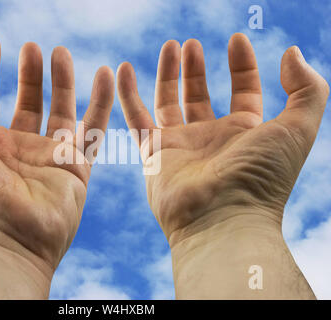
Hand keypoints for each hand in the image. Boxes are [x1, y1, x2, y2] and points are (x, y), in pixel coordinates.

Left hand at [0, 36, 113, 298]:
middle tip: (31, 47)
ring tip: (60, 52)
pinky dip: (101, 101)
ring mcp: (48, 157)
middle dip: (28, 73)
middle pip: (25, 102)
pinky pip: (94, 128)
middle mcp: (15, 149)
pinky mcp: (76, 167)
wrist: (0, 240)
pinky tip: (105, 74)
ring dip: (62, 82)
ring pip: (61, 111)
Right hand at [117, 33, 328, 245]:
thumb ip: (307, 89)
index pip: (244, 90)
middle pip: (201, 95)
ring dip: (169, 74)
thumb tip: (291, 53)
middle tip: (191, 44)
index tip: (237, 39)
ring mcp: (180, 144)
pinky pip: (136, 118)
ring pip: (168, 102)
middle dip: (197, 68)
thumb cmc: (261, 178)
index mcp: (244, 132)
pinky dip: (128, 94)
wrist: (221, 219)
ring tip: (170, 46)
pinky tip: (123, 69)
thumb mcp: (297, 128)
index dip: (242, 64)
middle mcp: (211, 137)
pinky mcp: (153, 152)